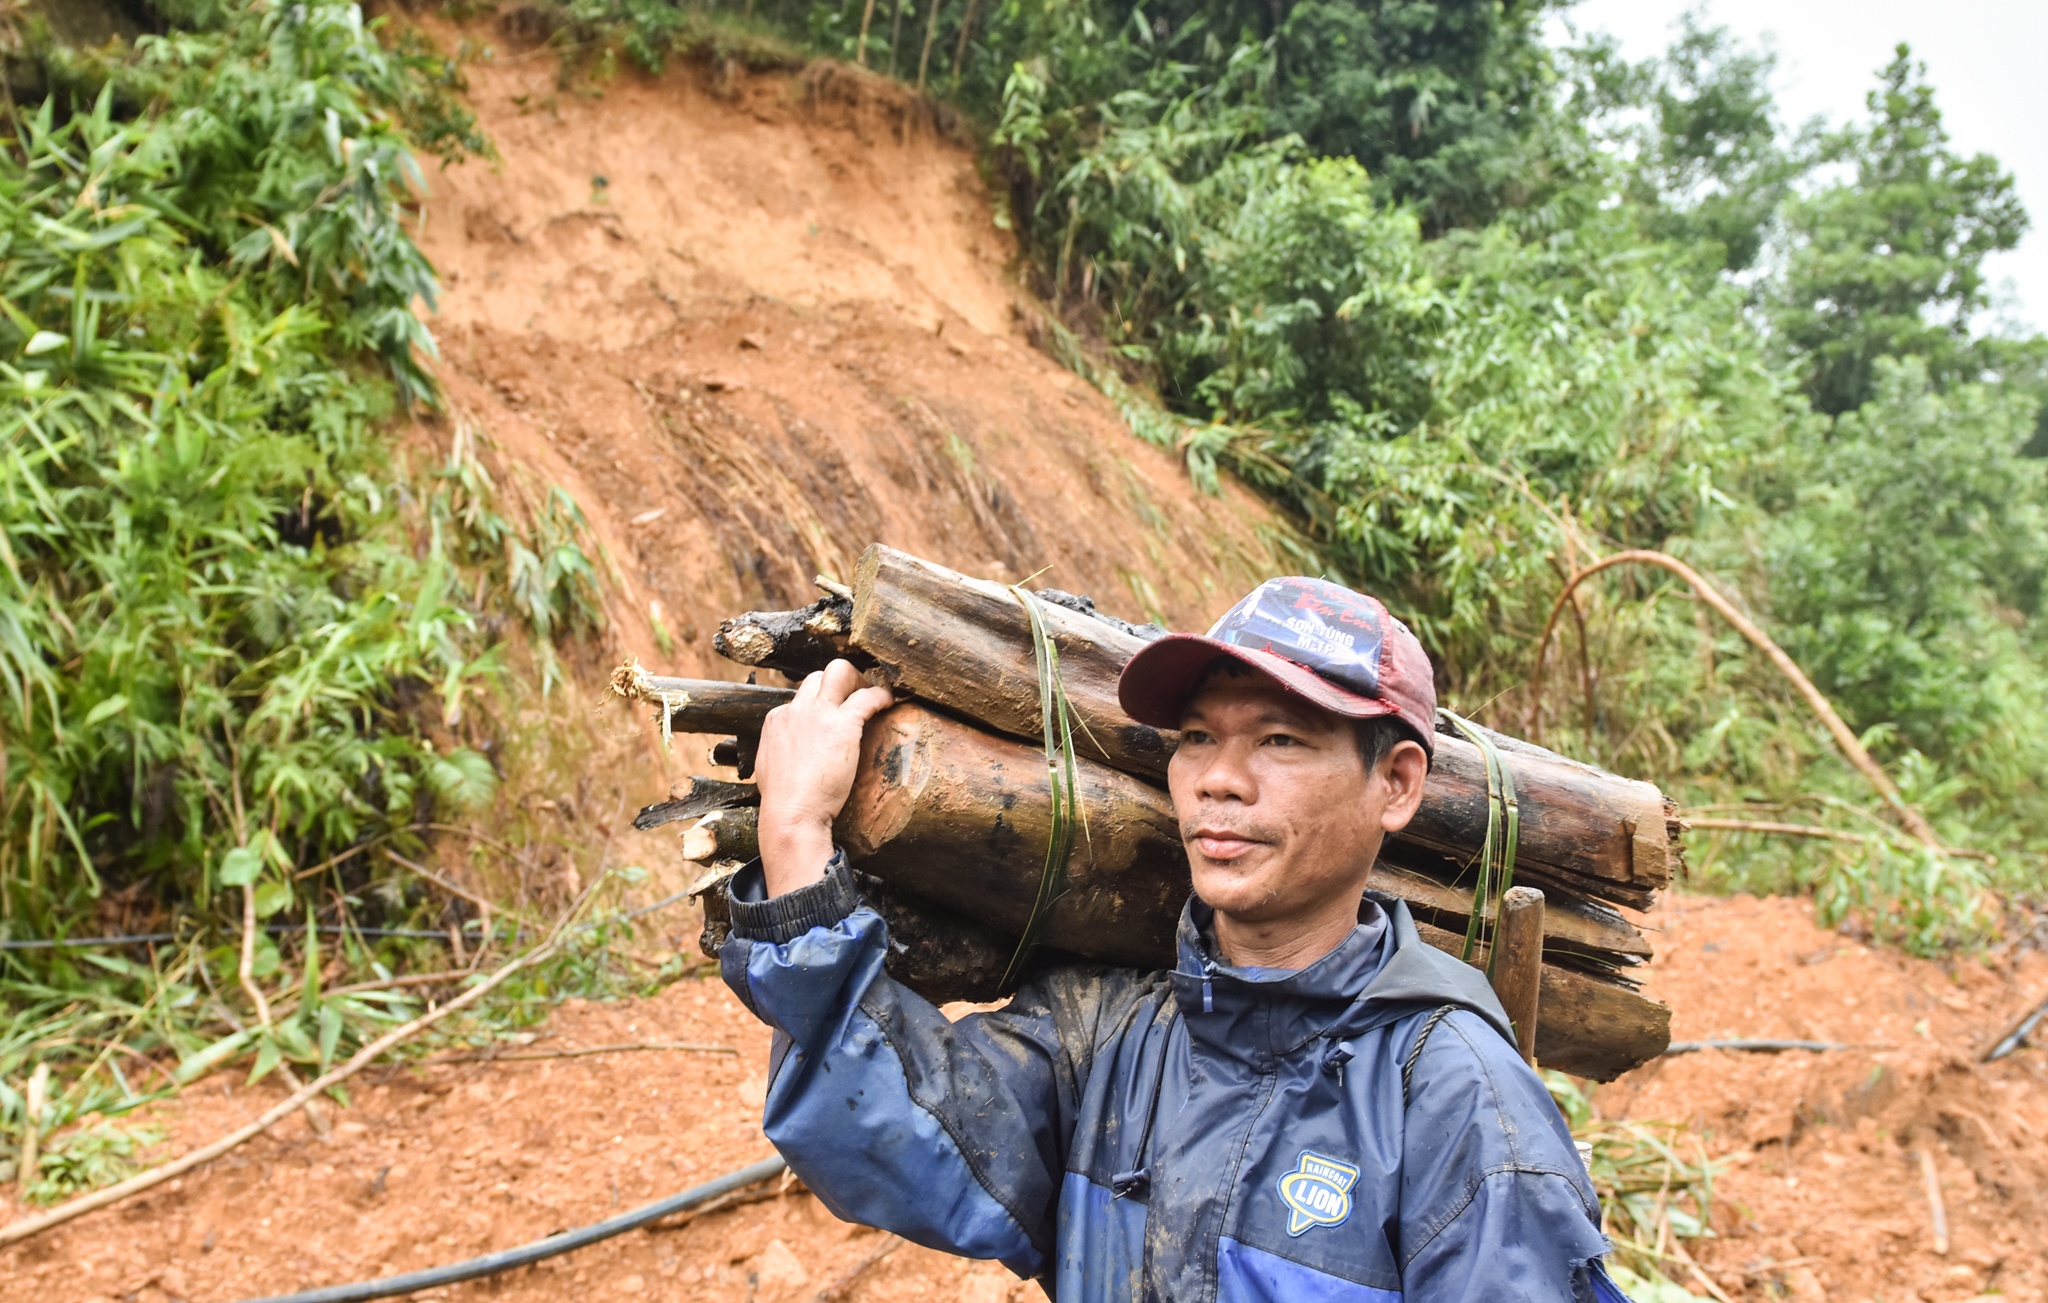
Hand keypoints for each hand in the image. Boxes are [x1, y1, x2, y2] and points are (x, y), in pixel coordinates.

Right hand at [755, 659, 893, 895]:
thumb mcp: (770, 766)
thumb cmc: (782, 801)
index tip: (833, 716)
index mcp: (778, 720)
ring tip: (872, 693)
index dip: (820, 704)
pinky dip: (880, 696)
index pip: (801, 697)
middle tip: (855, 696)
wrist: (791, 814)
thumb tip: (790, 753)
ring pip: (838, 671)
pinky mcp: (842, 724)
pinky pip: (867, 697)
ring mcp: (818, 714)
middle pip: (818, 676)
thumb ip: (781, 751)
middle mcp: (796, 710)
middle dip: (838, 681)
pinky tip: (889, 702)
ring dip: (858, 680)